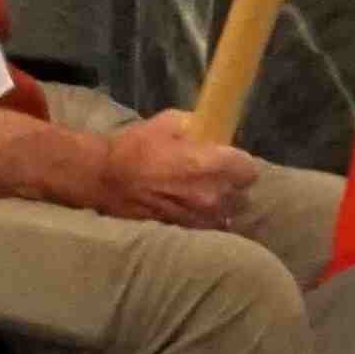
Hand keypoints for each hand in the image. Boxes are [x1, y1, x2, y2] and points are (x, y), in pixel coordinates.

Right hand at [93, 113, 257, 230]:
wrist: (104, 180)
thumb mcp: (168, 122)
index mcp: (210, 165)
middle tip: (217, 176)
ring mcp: (199, 218)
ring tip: (205, 195)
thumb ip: (198, 126)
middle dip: (233, 185)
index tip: (230, 160)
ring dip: (222, 205)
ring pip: (228, 214)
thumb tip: (211, 130)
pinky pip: (209, 226)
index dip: (241, 164)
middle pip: (243, 195)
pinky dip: (206, 218)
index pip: (250, 170)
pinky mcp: (185, 231)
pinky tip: (193, 208)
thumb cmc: (136, 148)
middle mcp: (211, 195)